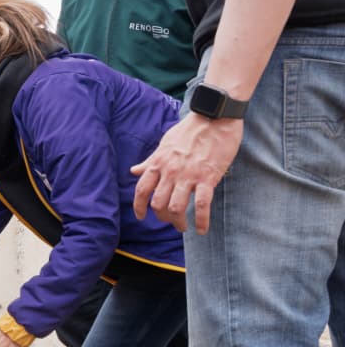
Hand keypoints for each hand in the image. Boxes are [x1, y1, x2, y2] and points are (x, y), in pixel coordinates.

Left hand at [132, 112, 242, 233]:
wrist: (214, 117)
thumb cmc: (189, 130)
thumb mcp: (164, 144)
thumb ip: (150, 161)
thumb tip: (134, 170)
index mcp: (158, 163)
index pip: (141, 190)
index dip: (139, 206)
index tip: (141, 216)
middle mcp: (170, 172)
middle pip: (158, 204)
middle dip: (162, 217)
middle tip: (170, 221)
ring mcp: (188, 176)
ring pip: (176, 208)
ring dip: (178, 222)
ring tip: (183, 227)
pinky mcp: (208, 178)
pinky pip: (202, 205)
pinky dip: (202, 221)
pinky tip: (202, 229)